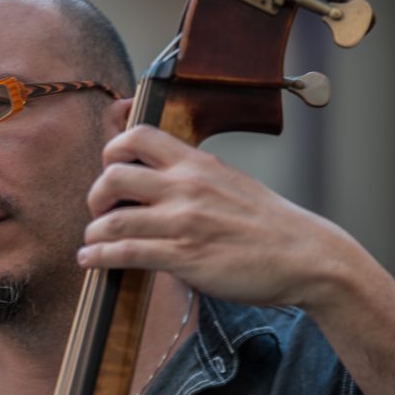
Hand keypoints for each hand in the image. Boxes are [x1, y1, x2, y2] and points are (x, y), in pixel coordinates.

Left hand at [77, 125, 365, 308]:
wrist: (305, 255)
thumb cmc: (269, 224)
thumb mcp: (230, 182)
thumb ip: (194, 178)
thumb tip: (160, 182)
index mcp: (198, 164)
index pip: (139, 135)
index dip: (112, 150)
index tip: (110, 169)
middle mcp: (186, 187)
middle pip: (113, 175)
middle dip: (96, 195)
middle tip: (100, 211)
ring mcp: (184, 223)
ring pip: (112, 220)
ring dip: (93, 232)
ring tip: (93, 241)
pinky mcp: (184, 257)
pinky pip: (125, 253)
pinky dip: (98, 256)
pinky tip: (89, 259)